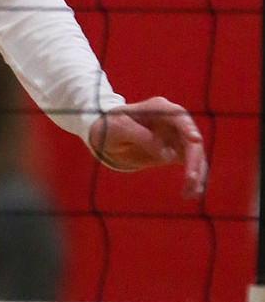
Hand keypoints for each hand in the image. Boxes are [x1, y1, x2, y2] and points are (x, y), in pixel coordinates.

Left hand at [88, 97, 207, 197]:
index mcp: (161, 109)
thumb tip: (167, 154)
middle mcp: (173, 122)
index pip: (182, 119)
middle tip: (191, 180)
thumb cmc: (110, 125)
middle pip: (193, 140)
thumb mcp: (120, 127)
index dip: (190, 133)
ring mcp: (175, 137)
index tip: (193, 145)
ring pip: (195, 155)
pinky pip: (190, 165)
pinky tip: (190, 193)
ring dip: (197, 174)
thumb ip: (141, 136)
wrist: (104, 135)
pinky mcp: (175, 152)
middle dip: (195, 160)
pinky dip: (193, 179)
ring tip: (190, 192)